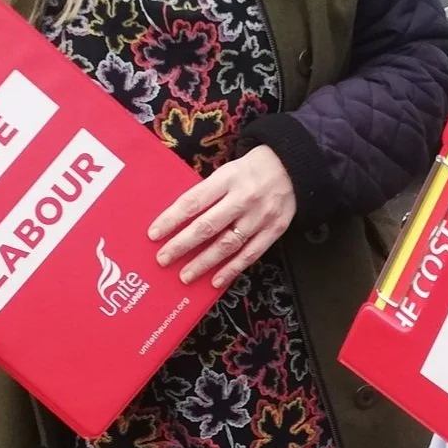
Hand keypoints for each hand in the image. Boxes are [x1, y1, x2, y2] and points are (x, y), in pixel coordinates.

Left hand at [148, 145, 295, 287]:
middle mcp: (243, 198)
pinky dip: (232, 269)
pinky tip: (215, 281)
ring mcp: (260, 216)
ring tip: (185, 276)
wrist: (293, 166)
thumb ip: (207, 193)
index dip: (172, 219)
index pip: (193, 201)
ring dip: (204, 262)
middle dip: (182, 245)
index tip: (154, 234)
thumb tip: (177, 219)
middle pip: (208, 226)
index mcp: (227, 178)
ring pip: (228, 244)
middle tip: (164, 259)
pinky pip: (250, 254)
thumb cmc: (250, 170)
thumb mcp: (226, 171)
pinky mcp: (274, 230)